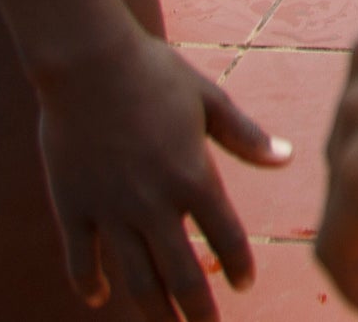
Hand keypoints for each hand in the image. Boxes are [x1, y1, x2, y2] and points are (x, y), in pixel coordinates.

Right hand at [35, 35, 285, 321]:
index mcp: (193, 176)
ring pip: (135, 278)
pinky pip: (80, 258)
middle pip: (181, 276)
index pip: (226, 238)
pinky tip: (99, 299)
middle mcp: (154, 203)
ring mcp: (110, 209)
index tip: (245, 284)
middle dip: (198, 311)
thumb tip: (285, 158)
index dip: (239, 266)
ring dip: (154, 310)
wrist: (86, 61)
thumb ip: (245, 136)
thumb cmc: (153, 73)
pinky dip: (89, 283)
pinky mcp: (72, 206)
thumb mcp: (209, 99)